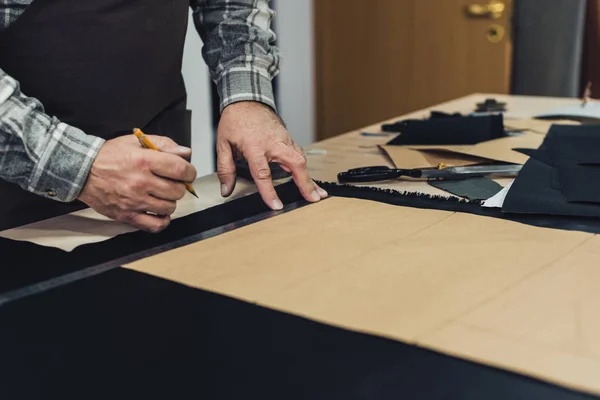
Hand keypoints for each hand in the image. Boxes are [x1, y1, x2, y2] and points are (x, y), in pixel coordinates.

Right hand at [78, 134, 196, 232]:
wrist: (82, 171)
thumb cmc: (110, 155)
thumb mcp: (136, 141)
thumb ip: (164, 145)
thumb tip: (186, 153)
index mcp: (144, 161)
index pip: (181, 170)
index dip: (190, 172)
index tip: (187, 173)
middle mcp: (140, 182)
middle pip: (178, 191)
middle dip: (179, 186)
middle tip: (170, 182)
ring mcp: (134, 201)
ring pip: (169, 207)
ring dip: (170, 201)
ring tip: (160, 193)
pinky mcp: (127, 215)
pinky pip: (155, 225)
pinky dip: (162, 220)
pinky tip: (159, 211)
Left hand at [216, 101, 327, 209]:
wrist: (245, 99)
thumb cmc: (235, 120)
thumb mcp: (223, 144)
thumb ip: (225, 169)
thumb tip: (226, 189)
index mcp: (255, 146)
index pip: (263, 173)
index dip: (270, 191)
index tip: (276, 205)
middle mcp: (273, 143)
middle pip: (295, 164)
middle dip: (305, 183)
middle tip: (313, 198)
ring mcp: (284, 139)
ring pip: (301, 159)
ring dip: (309, 177)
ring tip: (317, 193)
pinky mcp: (288, 138)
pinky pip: (299, 154)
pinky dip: (304, 168)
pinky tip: (309, 178)